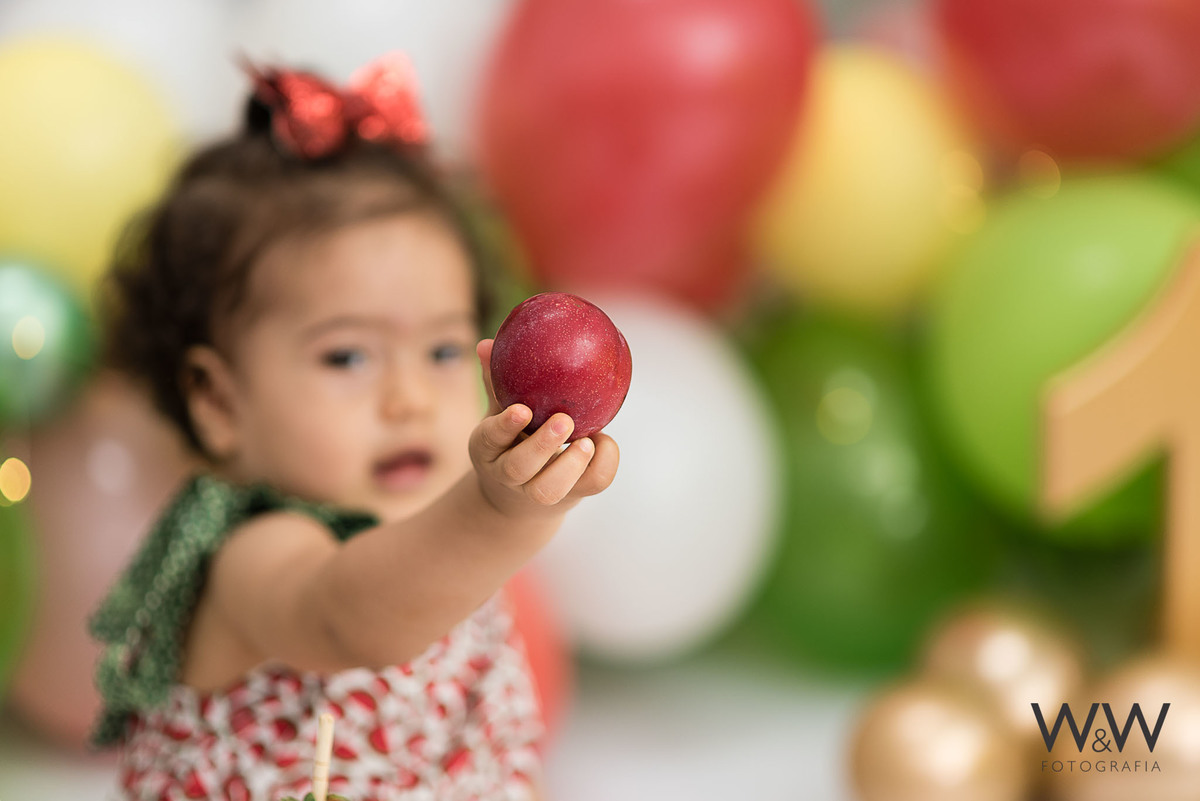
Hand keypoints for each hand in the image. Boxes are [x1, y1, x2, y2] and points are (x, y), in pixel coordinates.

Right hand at [469, 339, 618, 517]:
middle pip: (518, 468)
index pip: (489, 439)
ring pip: (549, 490)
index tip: (522, 409)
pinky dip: (604, 463)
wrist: (519, 494)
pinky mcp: (571, 496)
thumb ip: (496, 380)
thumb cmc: (512, 438)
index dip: (504, 427)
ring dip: (571, 465)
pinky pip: (591, 485)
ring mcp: (538, 491)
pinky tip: (605, 440)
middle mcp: (509, 474)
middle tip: (564, 420)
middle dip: (542, 445)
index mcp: (488, 449)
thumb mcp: (499, 411)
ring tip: (588, 441)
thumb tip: (488, 342)